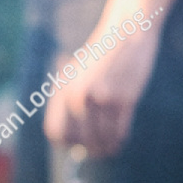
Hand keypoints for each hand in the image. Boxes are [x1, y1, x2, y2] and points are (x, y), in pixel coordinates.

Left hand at [43, 25, 159, 156]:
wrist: (126, 33)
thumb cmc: (103, 57)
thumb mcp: (77, 74)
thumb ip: (71, 101)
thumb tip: (66, 138)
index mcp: (64, 89)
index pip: (56, 131)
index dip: (66, 142)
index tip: (76, 144)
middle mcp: (79, 96)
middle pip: (79, 140)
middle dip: (89, 149)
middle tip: (98, 150)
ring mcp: (101, 98)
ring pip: (101, 139)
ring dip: (106, 147)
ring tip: (110, 147)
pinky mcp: (123, 99)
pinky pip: (119, 132)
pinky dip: (119, 140)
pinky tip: (120, 139)